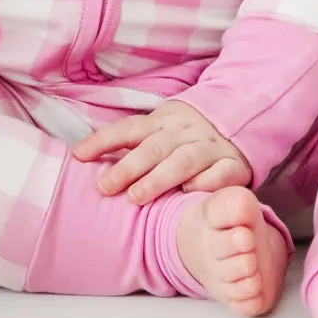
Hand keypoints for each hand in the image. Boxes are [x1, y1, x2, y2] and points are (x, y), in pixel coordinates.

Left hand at [73, 101, 252, 205]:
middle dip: (127, 167)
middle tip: (105, 187)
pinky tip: (188, 193)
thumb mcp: (158, 130)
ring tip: (136, 197)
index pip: (129, 128)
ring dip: (159, 178)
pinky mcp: (235, 165)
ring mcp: (211, 147)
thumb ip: (129, 144)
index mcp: (162, 121)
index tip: (78, 156)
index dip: (103, 140)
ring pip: (183, 160)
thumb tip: (83, 158)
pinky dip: (205, 182)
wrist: (239, 121)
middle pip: (154, 147)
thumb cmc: (184, 136)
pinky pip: (221, 173)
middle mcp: (185, 132)